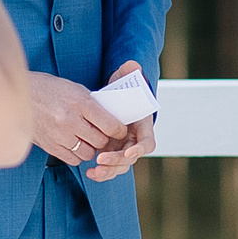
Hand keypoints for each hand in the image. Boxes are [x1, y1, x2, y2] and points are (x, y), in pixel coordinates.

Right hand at [29, 70, 131, 173]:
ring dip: (91, 148)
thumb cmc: (49, 89)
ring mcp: (58, 135)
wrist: (18, 95)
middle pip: (100, 141)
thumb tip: (112, 118)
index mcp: (80, 103)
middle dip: (105, 139)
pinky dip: (77, 154)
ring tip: (87, 139)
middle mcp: (70, 121)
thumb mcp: (75, 89)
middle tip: (103, 134)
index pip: (110, 125)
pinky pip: (72, 159)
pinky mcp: (49, 146)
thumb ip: (93, 105)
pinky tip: (74, 144)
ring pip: (87, 153)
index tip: (119, 130)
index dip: (119, 131)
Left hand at [84, 61, 156, 181]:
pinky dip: (101, 171)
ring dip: (108, 170)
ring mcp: (123, 148)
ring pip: (120, 166)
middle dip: (117, 161)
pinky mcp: (112, 152)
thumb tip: (132, 65)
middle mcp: (135, 140)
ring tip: (93, 171)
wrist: (114, 98)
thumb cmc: (122, 89)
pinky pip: (109, 167)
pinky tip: (90, 172)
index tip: (128, 152)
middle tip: (102, 159)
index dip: (139, 150)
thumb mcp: (125, 78)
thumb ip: (129, 71)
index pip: (148, 143)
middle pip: (131, 158)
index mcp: (142, 126)